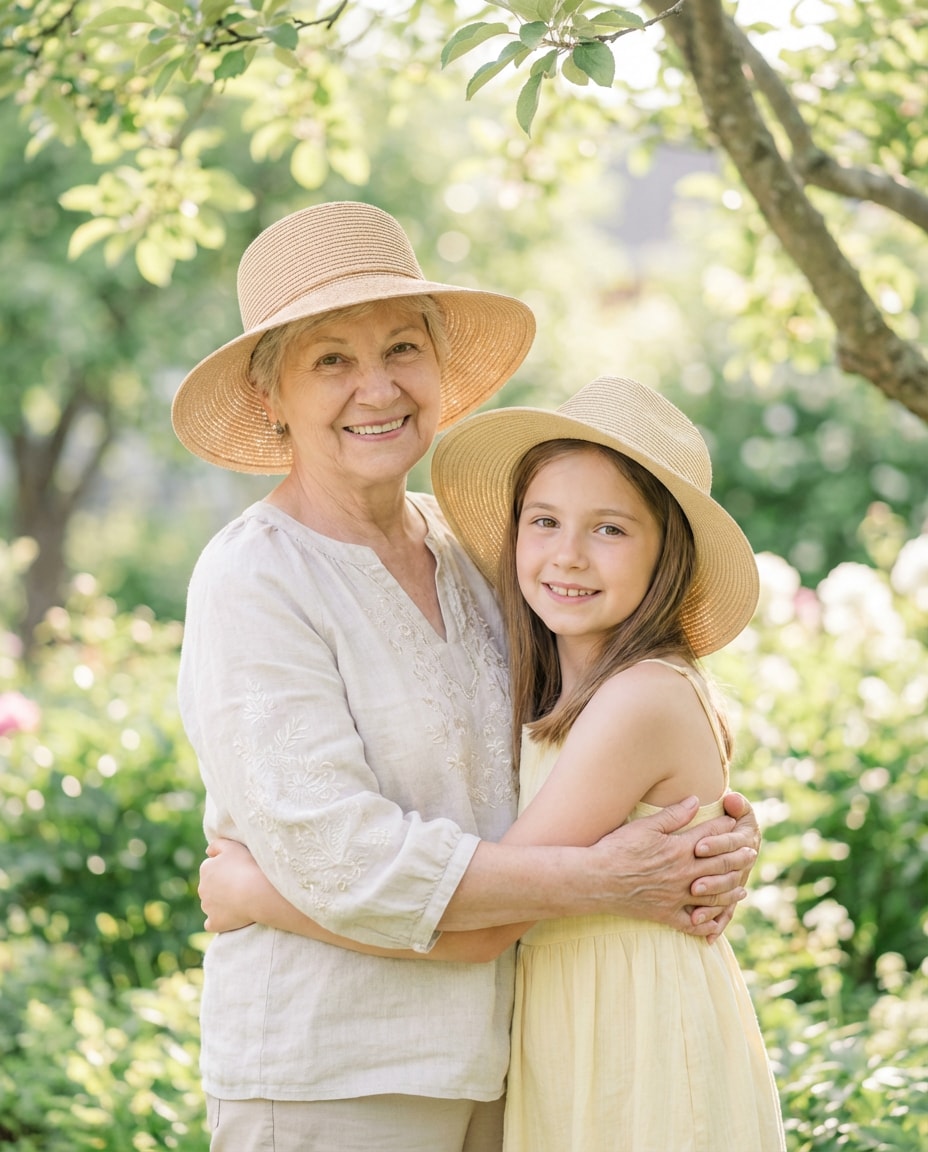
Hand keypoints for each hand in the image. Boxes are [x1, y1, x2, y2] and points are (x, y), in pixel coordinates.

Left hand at [198, 838, 259, 932]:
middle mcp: (202, 888)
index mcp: (206, 869)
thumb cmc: (247, 867)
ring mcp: (207, 907)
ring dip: (221, 903)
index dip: (226, 870)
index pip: (212, 869)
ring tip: (241, 900)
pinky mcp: (214, 923)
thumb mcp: (232, 846)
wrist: (257, 893)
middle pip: (210, 887)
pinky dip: (219, 921)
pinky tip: (230, 917)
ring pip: (210, 905)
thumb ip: (217, 845)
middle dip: (221, 887)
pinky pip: (212, 923)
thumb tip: (207, 852)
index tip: (239, 872)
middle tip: (242, 886)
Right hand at [591, 796, 756, 938]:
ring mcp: (676, 897)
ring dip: (730, 892)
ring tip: (742, 888)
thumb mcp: (645, 826)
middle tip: (751, 854)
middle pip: (719, 866)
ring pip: (713, 896)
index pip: (710, 836)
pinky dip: (707, 925)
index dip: (726, 828)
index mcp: (679, 849)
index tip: (737, 823)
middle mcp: (683, 874)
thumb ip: (674, 815)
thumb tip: (696, 800)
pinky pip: (692, 924)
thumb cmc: (617, 848)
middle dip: (737, 858)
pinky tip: (715, 924)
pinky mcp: (665, 914)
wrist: (596, 880)